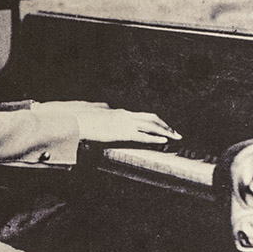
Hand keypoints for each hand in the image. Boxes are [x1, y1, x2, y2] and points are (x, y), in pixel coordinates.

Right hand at [34, 100, 180, 143]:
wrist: (76, 120)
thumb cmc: (83, 119)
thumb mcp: (95, 115)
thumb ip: (103, 112)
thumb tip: (104, 110)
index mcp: (120, 112)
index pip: (142, 116)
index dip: (155, 123)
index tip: (163, 128)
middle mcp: (126, 115)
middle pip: (152, 118)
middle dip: (166, 125)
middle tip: (176, 132)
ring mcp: (125, 124)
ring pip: (151, 125)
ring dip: (165, 131)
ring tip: (175, 137)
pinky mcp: (122, 133)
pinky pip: (143, 136)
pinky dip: (155, 138)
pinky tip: (163, 141)